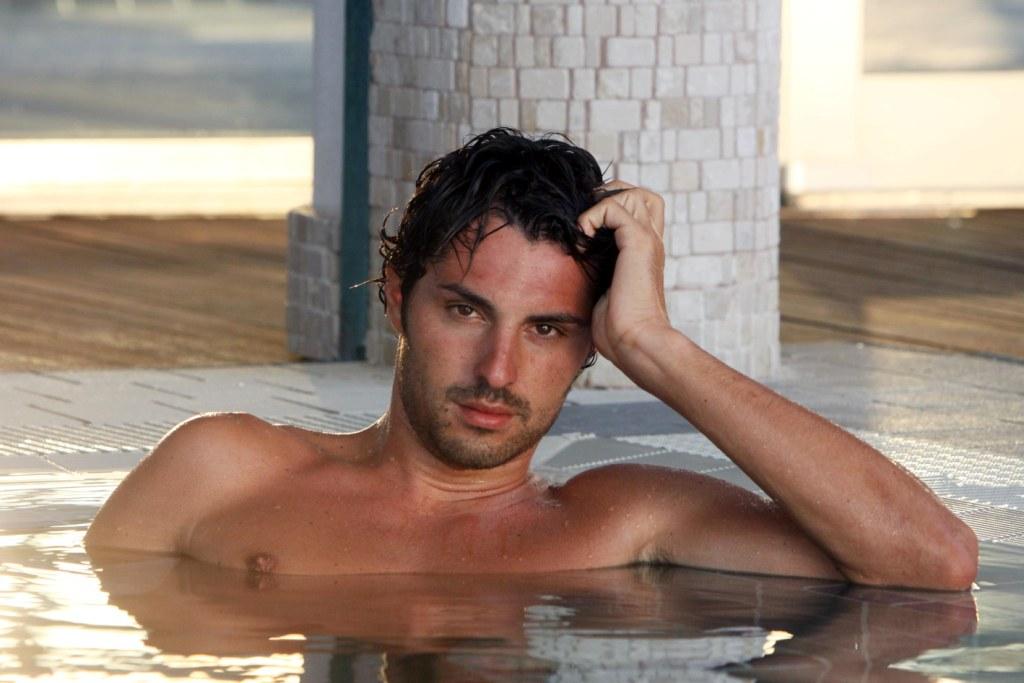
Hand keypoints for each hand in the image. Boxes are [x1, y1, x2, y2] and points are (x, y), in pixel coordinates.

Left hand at [577, 181, 671, 370]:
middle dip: (608, 196)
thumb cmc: (617, 328)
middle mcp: (651, 241)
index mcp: (644, 252)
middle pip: (639, 193)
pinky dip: (593, 214)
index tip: (586, 226)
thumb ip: (597, 270)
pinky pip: (614, 207)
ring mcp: (647, 240)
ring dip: (600, 203)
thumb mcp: (603, 291)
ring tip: (584, 228)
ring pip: (630, 192)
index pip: (639, 209)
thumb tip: (573, 261)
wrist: (635, 342)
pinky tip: (582, 235)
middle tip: (586, 220)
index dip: (612, 206)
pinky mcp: (638, 243)